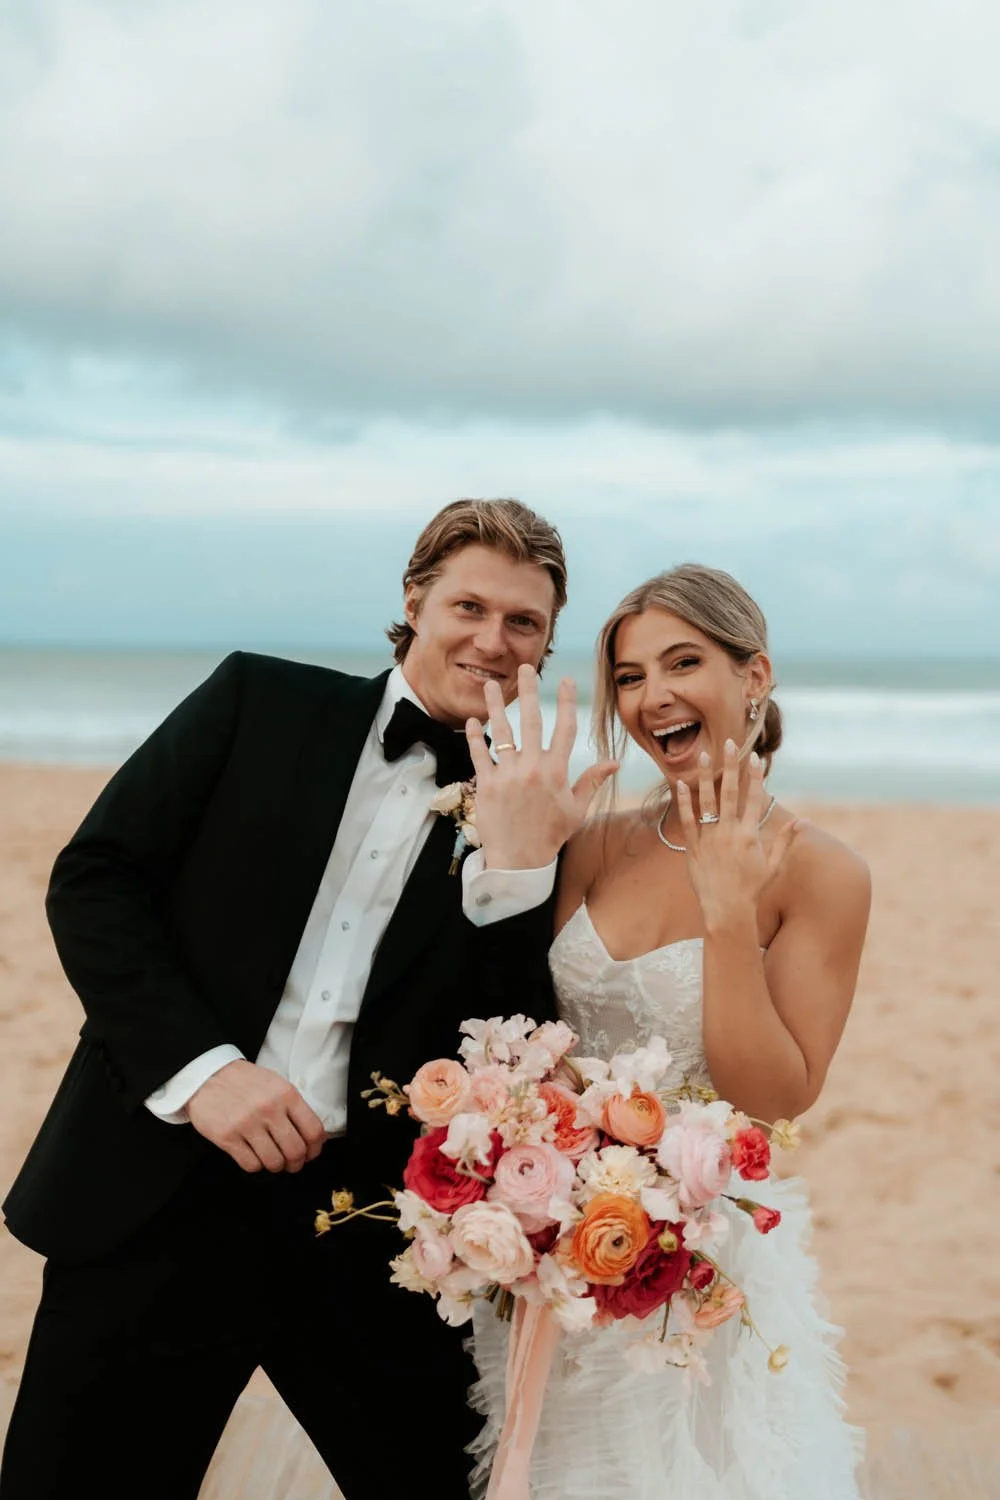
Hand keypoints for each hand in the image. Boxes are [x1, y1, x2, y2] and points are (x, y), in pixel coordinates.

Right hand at [187, 1060, 326, 1172]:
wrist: (207, 1074)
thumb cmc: (245, 1081)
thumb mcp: (276, 1083)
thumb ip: (294, 1106)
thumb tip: (313, 1136)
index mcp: (286, 1094)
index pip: (313, 1130)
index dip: (315, 1148)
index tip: (311, 1153)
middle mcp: (269, 1109)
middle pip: (295, 1151)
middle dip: (297, 1163)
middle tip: (292, 1163)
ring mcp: (247, 1124)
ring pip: (274, 1161)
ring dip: (276, 1166)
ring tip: (273, 1160)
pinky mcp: (227, 1137)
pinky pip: (251, 1164)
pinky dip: (256, 1165)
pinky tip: (254, 1156)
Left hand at [465, 664, 617, 868]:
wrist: (519, 861)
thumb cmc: (550, 835)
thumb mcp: (576, 809)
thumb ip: (592, 781)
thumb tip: (613, 762)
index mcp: (557, 772)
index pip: (565, 729)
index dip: (567, 702)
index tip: (566, 680)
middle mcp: (533, 768)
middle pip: (532, 721)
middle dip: (530, 692)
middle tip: (525, 668)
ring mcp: (508, 774)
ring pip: (502, 732)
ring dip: (496, 706)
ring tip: (491, 685)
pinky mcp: (487, 784)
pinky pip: (480, 754)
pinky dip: (475, 736)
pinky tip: (472, 720)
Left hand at [675, 740, 800, 925]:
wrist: (727, 910)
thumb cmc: (753, 888)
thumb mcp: (774, 865)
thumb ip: (786, 840)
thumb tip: (802, 820)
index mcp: (750, 835)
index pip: (754, 798)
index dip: (755, 776)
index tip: (754, 756)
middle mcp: (730, 833)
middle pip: (730, 793)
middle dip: (730, 766)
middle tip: (729, 743)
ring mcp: (710, 839)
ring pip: (706, 802)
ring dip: (704, 778)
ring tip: (702, 756)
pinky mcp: (694, 848)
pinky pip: (687, 821)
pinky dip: (684, 803)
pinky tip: (681, 784)